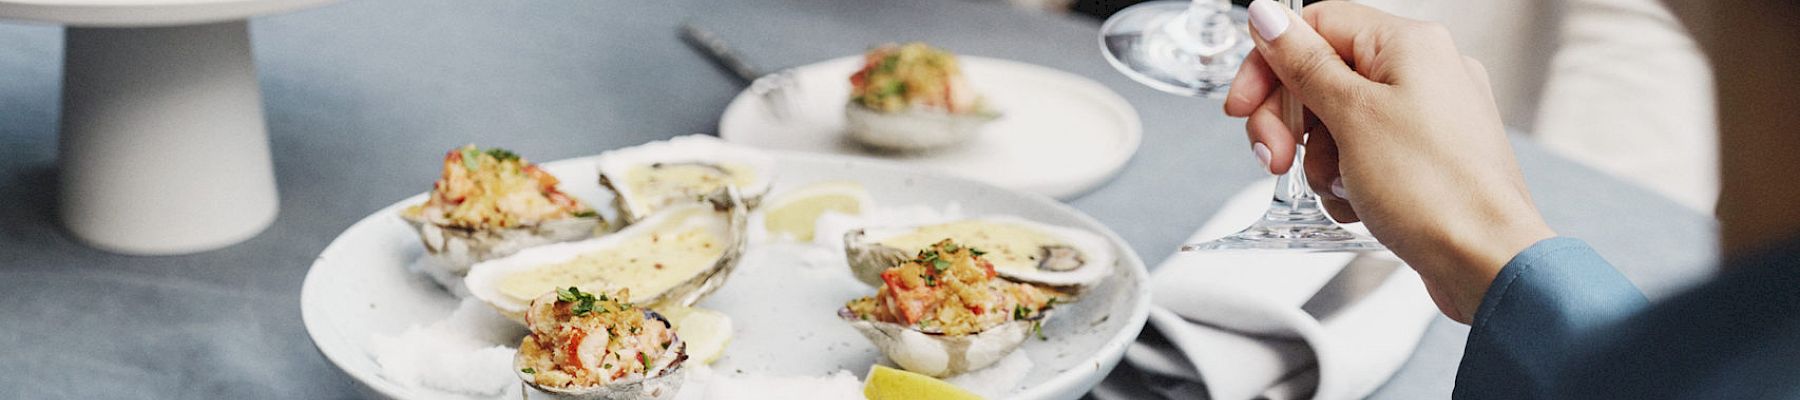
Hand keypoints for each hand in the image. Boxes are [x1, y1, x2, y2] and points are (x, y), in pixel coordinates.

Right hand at [1224, 0, 1556, 322]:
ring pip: (1337, 121)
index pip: (1314, 26)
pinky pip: (1363, 154)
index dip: (1269, 66)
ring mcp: (1428, 115)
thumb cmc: (1437, 190)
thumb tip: (1268, 15)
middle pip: (1322, 75)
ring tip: (1337, 187)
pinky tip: (1358, 204)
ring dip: (1320, 159)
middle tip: (1275, 156)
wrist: (1488, 261)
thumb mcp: (1352, 116)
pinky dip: (1347, 180)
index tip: (1242, 107)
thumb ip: (1303, 62)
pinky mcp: (1426, 156)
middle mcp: (1424, 70)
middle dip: (1290, 122)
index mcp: (1408, 44)